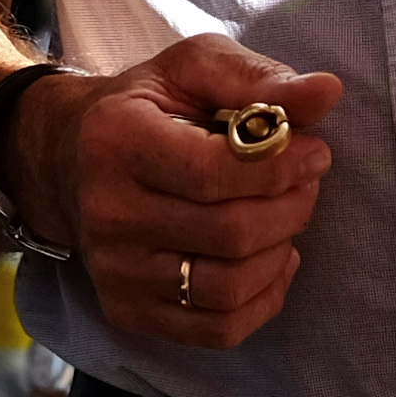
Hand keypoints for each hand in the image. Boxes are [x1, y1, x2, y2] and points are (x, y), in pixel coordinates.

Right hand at [8, 36, 340, 350]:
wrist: (68, 161)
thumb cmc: (147, 108)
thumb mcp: (193, 68)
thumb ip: (258, 77)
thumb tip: (326, 92)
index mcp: (118, 141)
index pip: (215, 172)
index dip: (281, 166)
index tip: (313, 152)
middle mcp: (108, 213)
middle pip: (230, 233)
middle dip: (290, 207)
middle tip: (306, 182)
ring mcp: (115, 271)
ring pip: (228, 287)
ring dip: (281, 252)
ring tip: (286, 217)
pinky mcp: (128, 310)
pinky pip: (218, 329)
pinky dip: (264, 299)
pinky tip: (271, 260)